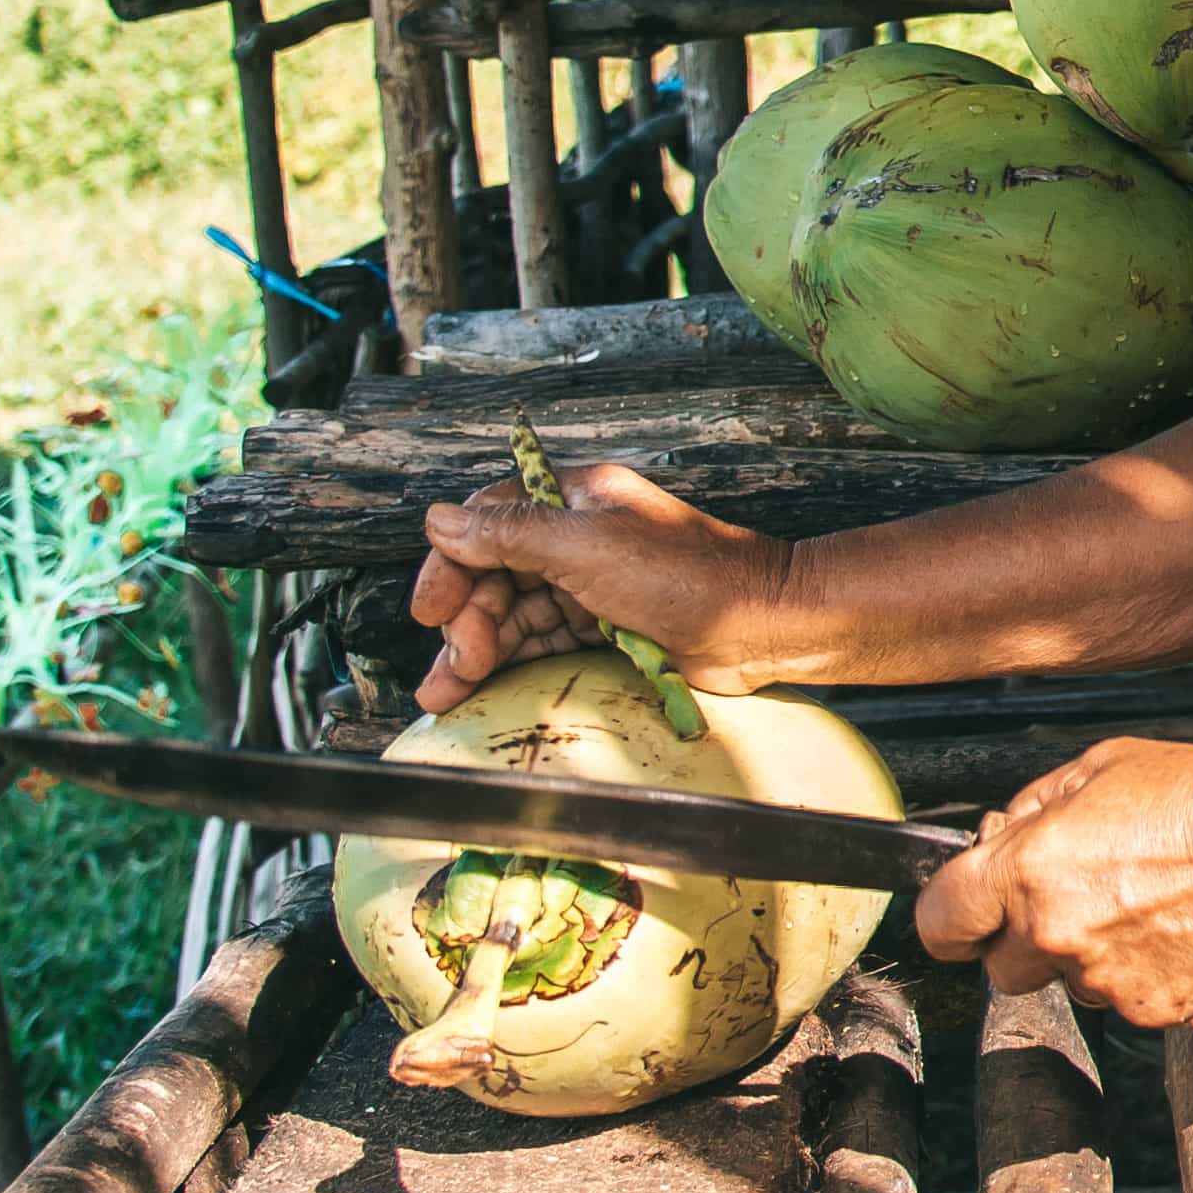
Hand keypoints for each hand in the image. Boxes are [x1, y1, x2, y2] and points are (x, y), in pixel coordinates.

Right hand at [409, 462, 788, 709]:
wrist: (762, 627)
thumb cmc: (687, 577)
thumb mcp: (587, 548)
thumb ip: (510, 534)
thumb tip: (439, 521)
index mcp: (574, 499)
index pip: (487, 522)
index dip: (451, 564)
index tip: (430, 609)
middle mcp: (578, 535)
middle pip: (494, 573)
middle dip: (465, 620)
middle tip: (456, 664)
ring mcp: (591, 582)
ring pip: (514, 613)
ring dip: (477, 650)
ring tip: (445, 694)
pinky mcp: (605, 624)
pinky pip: (543, 639)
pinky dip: (511, 661)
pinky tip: (480, 687)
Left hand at [947, 735, 1192, 1026]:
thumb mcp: (1098, 767)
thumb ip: (1033, 807)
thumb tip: (996, 838)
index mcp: (1028, 870)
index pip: (940, 922)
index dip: (950, 916)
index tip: (966, 911)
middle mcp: (1055, 934)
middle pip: (1000, 969)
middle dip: (1023, 939)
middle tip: (1072, 899)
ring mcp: (1102, 981)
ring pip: (1067, 984)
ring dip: (1086, 955)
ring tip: (1139, 906)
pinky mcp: (1149, 1011)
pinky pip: (1122, 999)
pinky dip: (1138, 974)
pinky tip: (1168, 931)